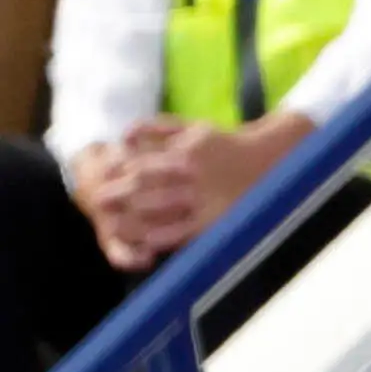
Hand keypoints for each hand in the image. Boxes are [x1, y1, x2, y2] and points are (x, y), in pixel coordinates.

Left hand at [85, 115, 305, 269]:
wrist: (271, 160)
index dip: (117, 174)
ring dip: (135, 221)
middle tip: (98, 204)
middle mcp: (193, 176)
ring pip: (161, 212)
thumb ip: (157, 127)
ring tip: (114, 227)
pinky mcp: (216, 221)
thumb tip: (123, 136)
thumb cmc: (226, 144)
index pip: (140, 164)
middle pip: (145, 187)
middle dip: (119, 197)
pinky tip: (147, 244)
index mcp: (184, 152)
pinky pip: (185, 233)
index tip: (99, 180)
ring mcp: (205, 200)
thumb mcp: (193, 127)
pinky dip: (164, 239)